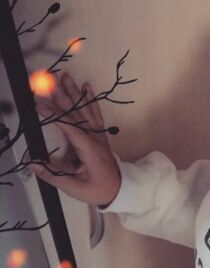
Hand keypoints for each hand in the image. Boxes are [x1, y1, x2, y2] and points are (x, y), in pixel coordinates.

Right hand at [30, 71, 121, 207]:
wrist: (120, 190)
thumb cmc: (97, 189)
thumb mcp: (74, 187)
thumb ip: (53, 175)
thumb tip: (32, 163)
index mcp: (89, 149)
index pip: (69, 127)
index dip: (54, 114)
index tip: (39, 104)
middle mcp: (95, 137)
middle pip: (77, 113)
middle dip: (62, 95)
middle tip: (49, 80)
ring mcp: (99, 134)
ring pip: (86, 109)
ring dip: (75, 92)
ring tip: (66, 76)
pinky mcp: (100, 134)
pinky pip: (95, 113)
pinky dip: (90, 99)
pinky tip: (86, 87)